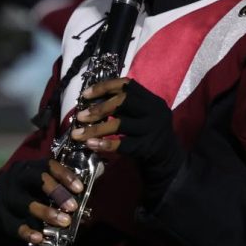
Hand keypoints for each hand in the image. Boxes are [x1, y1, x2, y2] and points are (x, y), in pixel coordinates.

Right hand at [0, 158, 84, 245]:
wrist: (4, 205)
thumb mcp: (45, 182)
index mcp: (31, 167)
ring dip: (47, 213)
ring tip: (64, 222)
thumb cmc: (33, 191)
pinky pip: (15, 225)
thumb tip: (93, 183)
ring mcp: (7, 197)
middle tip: (72, 206)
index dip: (65, 176)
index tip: (79, 188)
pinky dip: (28, 232)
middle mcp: (17, 178)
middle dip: (57, 192)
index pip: (48, 165)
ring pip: (25, 203)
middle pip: (37, 180)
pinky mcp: (3, 217)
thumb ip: (65, 183)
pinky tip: (40, 237)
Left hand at [72, 78, 184, 205]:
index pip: (127, 85)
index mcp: (151, 100)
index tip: (85, 95)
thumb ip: (123, 107)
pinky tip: (90, 145)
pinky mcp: (148, 147)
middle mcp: (155, 111)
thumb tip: (90, 103)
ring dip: (96, 129)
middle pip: (125, 101)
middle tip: (80, 116)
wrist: (168, 161)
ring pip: (121, 124)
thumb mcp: (140, 116)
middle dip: (99, 108)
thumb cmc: (147, 135)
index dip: (104, 87)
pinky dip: (105, 144)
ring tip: (77, 134)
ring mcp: (153, 129)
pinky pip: (123, 144)